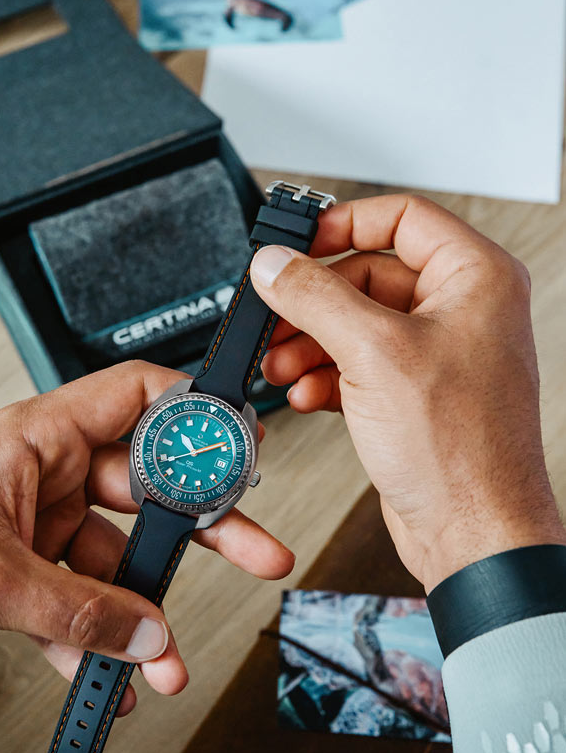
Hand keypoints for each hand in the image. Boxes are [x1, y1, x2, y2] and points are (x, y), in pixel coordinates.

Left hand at [0, 361, 292, 714]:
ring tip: (170, 658)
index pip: (132, 397)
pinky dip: (103, 641)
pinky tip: (115, 677)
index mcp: (38, 438)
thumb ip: (75, 611)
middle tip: (256, 549)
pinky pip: (84, 602)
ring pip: (120, 558)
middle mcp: (48, 474)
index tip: (238, 443)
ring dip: (149, 611)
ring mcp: (42, 523)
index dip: (191, 413)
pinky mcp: (29, 571)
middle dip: (203, 527)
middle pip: (148, 488)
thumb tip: (147, 634)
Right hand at [249, 194, 563, 591]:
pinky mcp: (413, 391)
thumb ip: (315, 297)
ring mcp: (436, 353)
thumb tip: (276, 265)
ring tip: (283, 364)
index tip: (299, 243)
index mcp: (476, 278)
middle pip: (368, 274)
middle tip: (277, 315)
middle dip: (315, 301)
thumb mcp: (374, 354)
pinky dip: (326, 374)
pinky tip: (309, 393)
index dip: (344, 224)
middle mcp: (461, 310)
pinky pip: (358, 362)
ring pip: (356, 322)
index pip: (401, 217)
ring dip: (311, 342)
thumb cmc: (463, 452)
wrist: (472, 535)